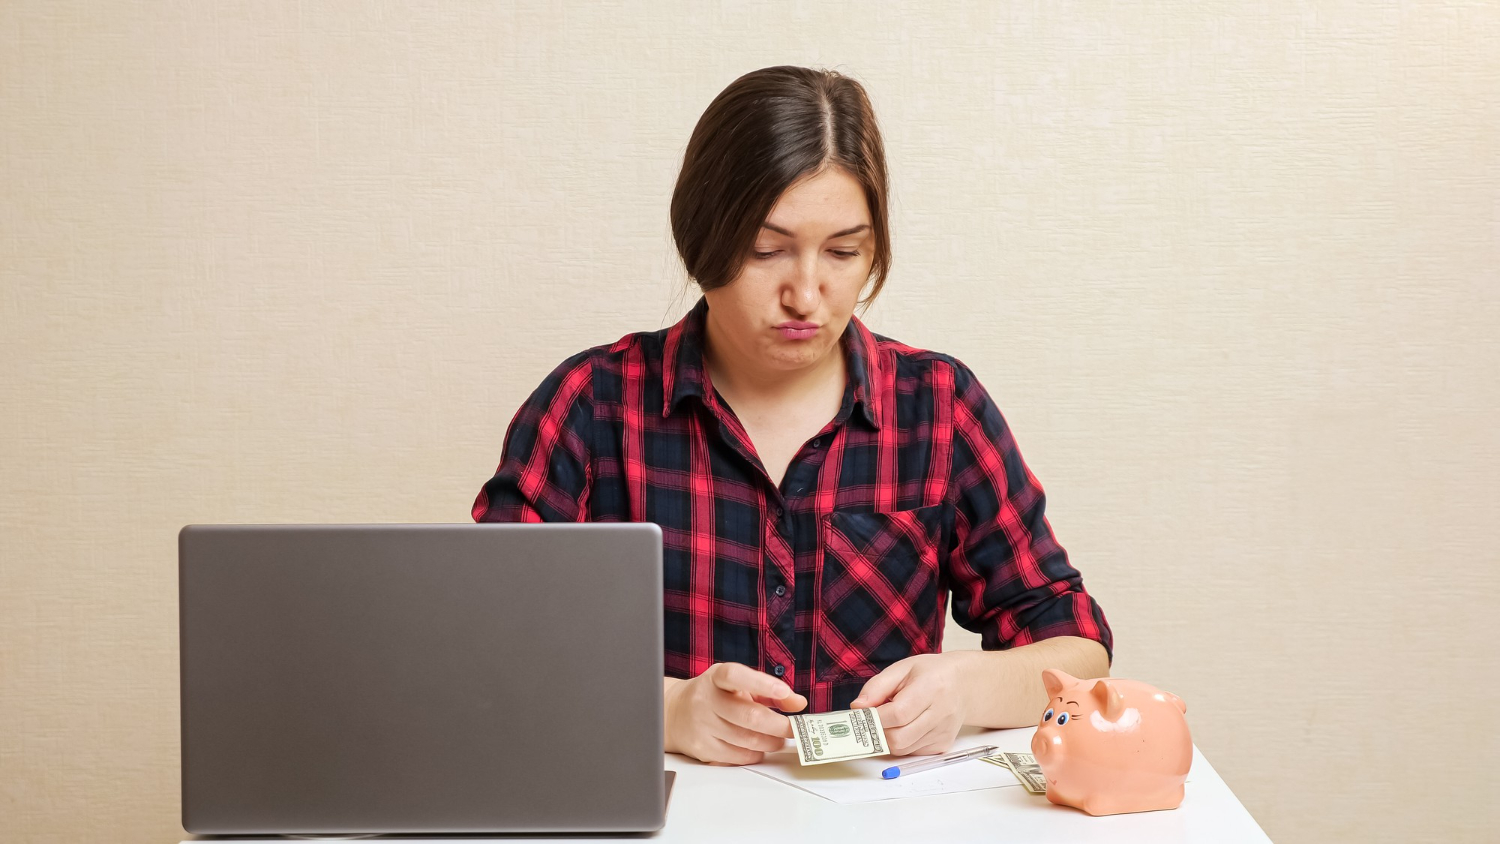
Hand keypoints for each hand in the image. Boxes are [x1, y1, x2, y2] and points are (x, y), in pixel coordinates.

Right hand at [664, 662, 807, 764]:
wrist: (675, 713)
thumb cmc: (713, 696)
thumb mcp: (738, 685)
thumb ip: (770, 691)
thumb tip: (798, 703)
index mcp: (716, 679)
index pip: (736, 676)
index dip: (761, 683)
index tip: (784, 691)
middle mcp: (706, 700)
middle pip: (749, 716)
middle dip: (779, 725)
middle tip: (794, 728)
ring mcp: (703, 726)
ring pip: (747, 740)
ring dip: (771, 742)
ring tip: (778, 738)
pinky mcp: (703, 748)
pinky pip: (738, 756)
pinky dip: (755, 754)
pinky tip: (758, 747)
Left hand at [851, 653, 965, 756]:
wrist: (964, 685)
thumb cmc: (930, 674)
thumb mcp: (901, 669)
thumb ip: (876, 687)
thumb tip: (857, 708)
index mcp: (931, 687)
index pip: (898, 714)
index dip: (875, 718)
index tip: (862, 714)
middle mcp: (941, 713)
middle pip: (899, 738)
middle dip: (879, 732)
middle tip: (873, 720)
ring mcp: (943, 733)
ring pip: (903, 749)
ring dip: (888, 739)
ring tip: (890, 721)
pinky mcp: (943, 746)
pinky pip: (912, 752)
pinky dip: (902, 743)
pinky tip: (905, 727)